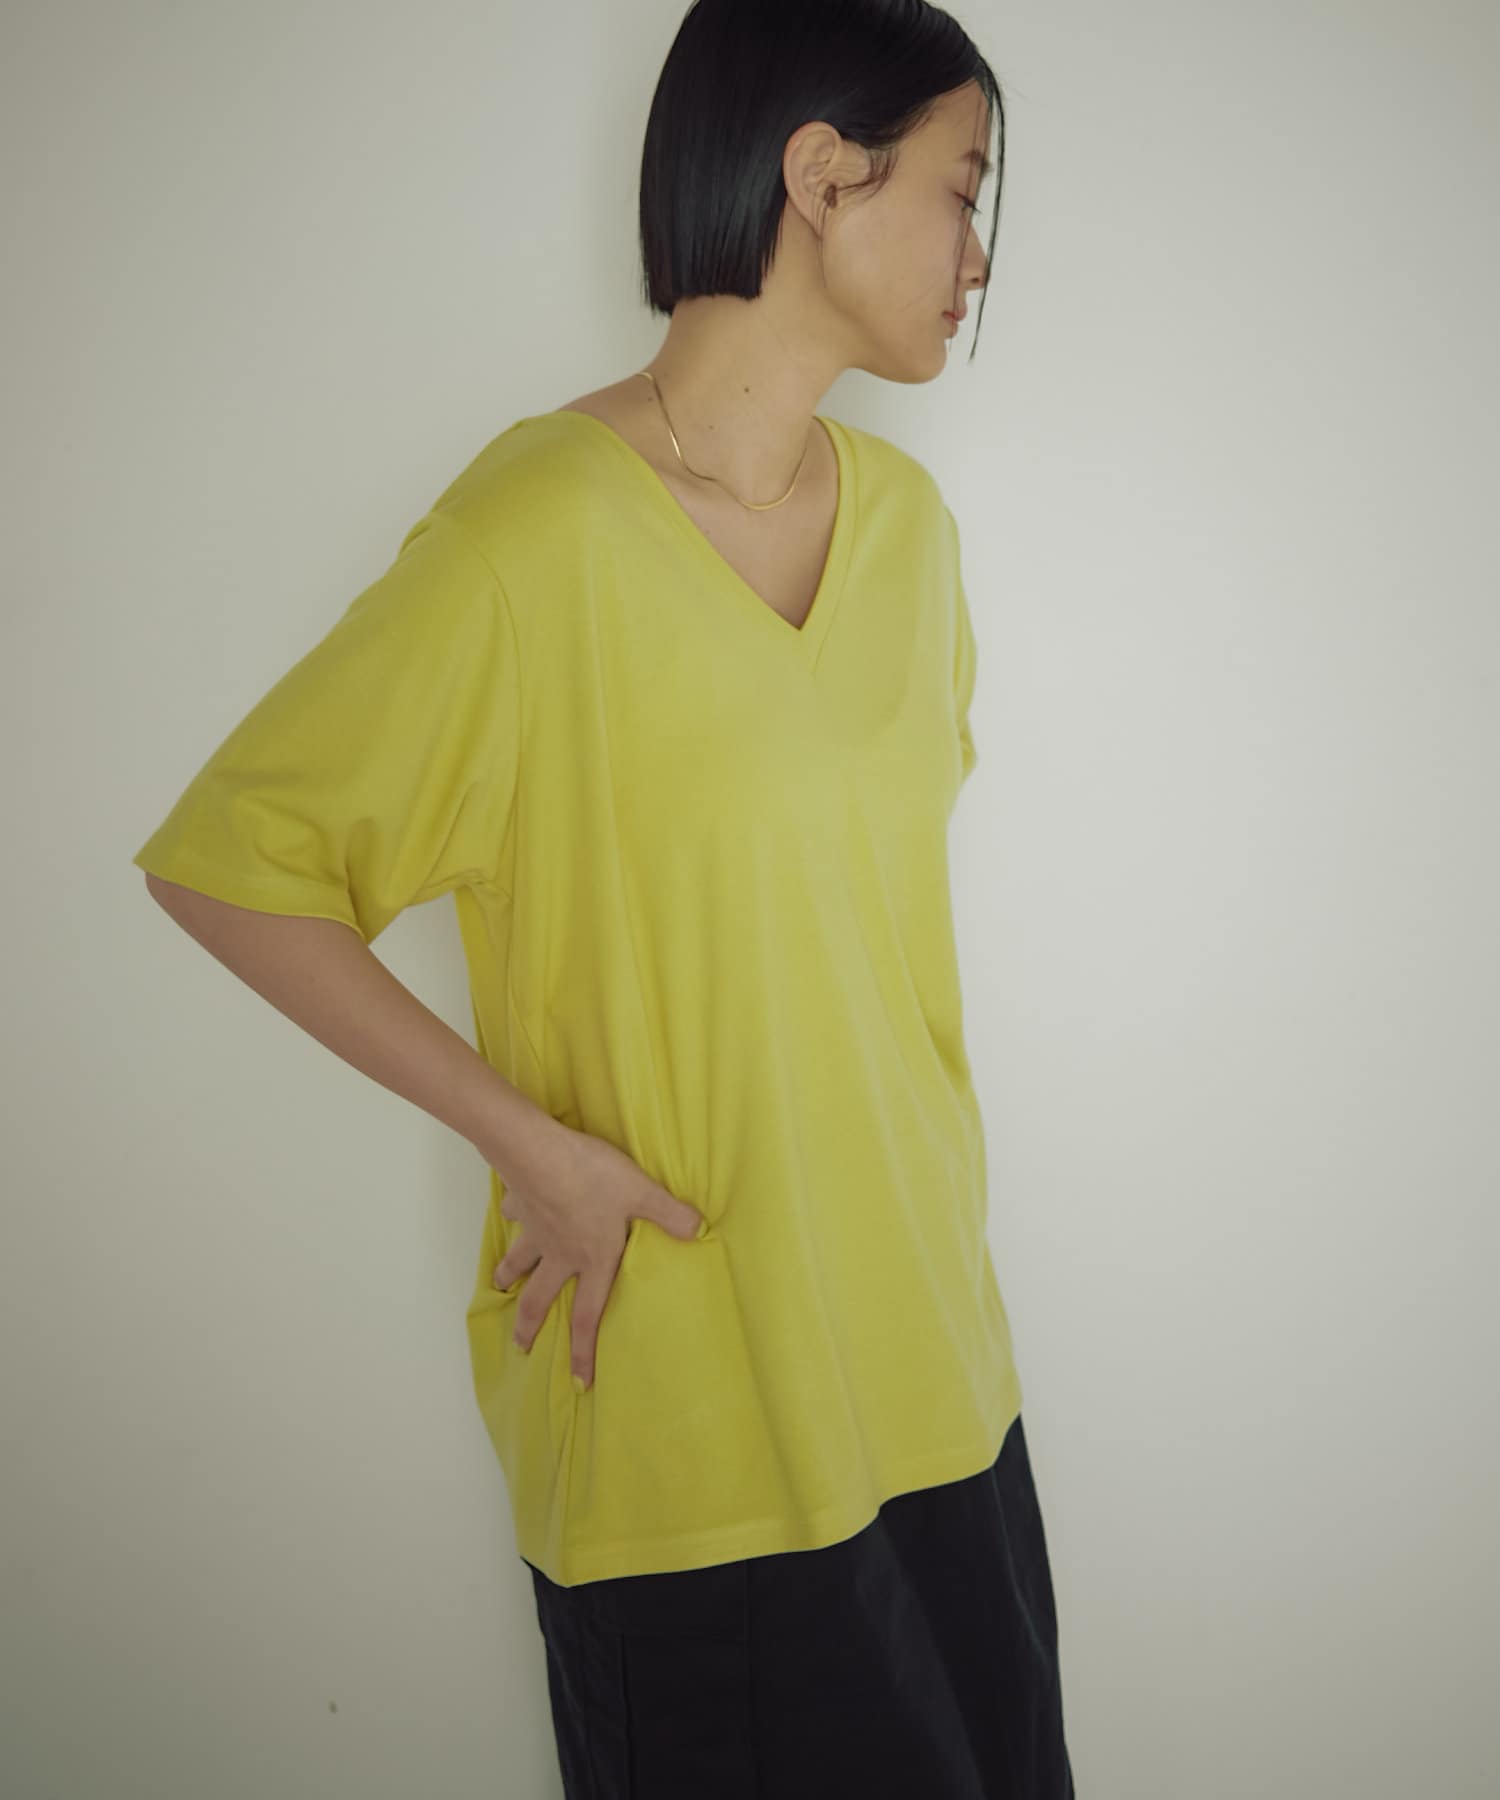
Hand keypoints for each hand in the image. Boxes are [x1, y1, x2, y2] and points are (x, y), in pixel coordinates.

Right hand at [491, 1121, 702, 1390]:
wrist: (540, 1152)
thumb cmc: (595, 1177)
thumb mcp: (642, 1193)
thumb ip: (669, 1214)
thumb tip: (699, 1231)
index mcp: (593, 1258)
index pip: (589, 1315)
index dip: (585, 1352)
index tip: (579, 1382)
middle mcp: (560, 1253)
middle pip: (539, 1299)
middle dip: (528, 1325)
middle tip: (521, 1346)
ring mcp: (536, 1231)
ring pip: (518, 1262)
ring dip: (509, 1277)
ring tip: (501, 1287)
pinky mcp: (521, 1205)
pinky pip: (514, 1215)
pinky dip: (511, 1216)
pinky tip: (511, 1211)